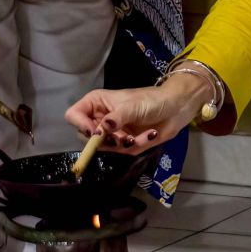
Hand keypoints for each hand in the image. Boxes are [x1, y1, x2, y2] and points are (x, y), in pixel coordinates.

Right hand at [65, 73, 208, 154]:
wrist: (176, 107)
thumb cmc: (152, 100)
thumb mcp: (132, 106)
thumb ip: (115, 119)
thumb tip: (99, 131)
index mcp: (96, 103)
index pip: (74, 115)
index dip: (81, 126)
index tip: (97, 133)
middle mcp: (100, 118)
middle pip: (86, 137)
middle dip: (105, 140)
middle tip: (120, 137)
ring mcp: (112, 132)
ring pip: (105, 147)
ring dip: (123, 143)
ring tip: (139, 135)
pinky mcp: (124, 143)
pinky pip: (122, 151)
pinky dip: (137, 144)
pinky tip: (150, 134)